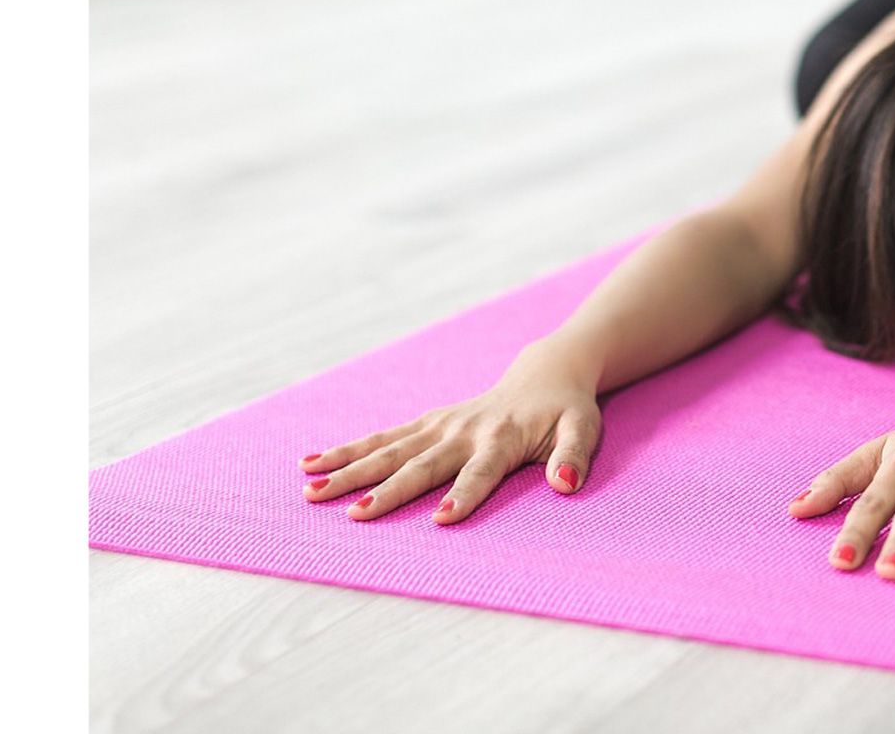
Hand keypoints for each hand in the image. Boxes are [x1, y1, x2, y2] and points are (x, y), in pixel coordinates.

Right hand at [297, 336, 603, 522]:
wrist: (545, 374)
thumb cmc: (567, 411)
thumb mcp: (583, 430)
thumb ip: (574, 457)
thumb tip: (565, 484)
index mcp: (502, 439)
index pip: (481, 473)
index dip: (464, 496)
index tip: (440, 520)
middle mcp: (464, 431)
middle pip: (422, 465)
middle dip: (387, 490)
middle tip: (354, 514)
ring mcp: (440, 426)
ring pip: (389, 450)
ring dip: (350, 470)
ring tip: (312, 491)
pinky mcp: (426, 423)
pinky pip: (382, 438)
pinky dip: (346, 450)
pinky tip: (310, 464)